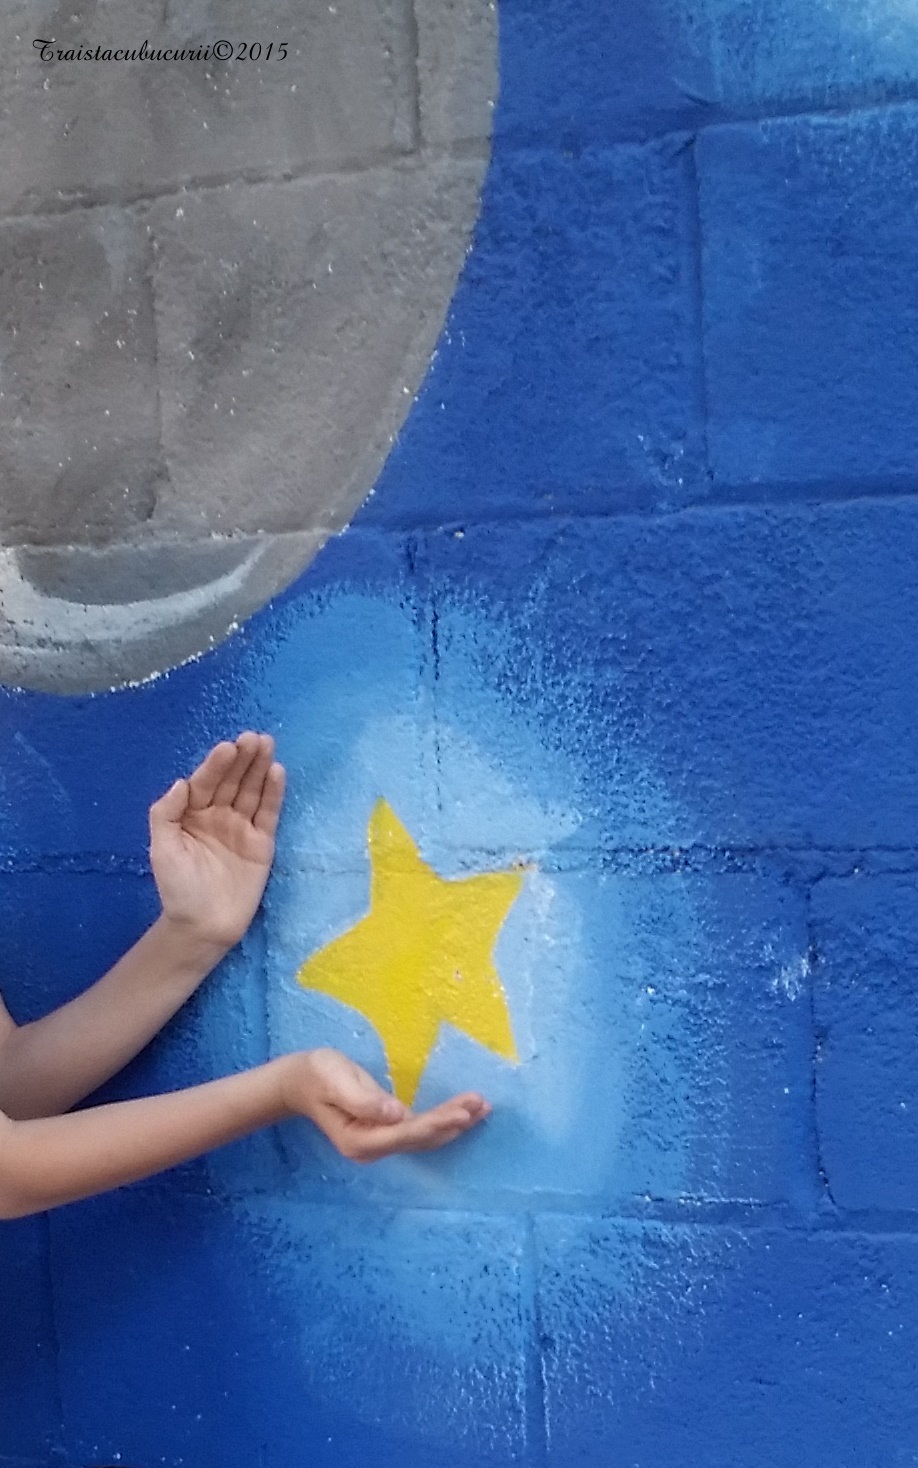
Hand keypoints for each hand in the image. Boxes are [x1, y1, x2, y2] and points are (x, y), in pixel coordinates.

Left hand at [149, 733, 285, 949]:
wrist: (202, 926)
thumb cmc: (177, 888)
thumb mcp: (161, 849)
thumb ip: (166, 813)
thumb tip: (182, 782)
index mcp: (191, 813)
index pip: (206, 782)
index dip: (216, 765)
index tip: (227, 747)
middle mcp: (218, 814)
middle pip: (232, 781)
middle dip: (242, 759)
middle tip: (253, 738)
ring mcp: (241, 827)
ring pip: (252, 791)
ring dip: (260, 767)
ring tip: (267, 745)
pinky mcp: (261, 842)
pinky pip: (268, 813)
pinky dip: (273, 793)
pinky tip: (277, 772)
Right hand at [282, 1048, 490, 1161]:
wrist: (299, 1082)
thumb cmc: (316, 1075)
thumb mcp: (335, 1081)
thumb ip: (364, 1099)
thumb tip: (395, 1114)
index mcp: (361, 1140)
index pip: (407, 1133)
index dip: (437, 1123)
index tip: (463, 1112)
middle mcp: (374, 1148)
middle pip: (422, 1138)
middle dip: (454, 1122)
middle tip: (483, 1105)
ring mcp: (381, 1142)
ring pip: (425, 1137)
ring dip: (455, 1123)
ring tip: (483, 1108)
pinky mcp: (386, 1132)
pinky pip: (420, 1130)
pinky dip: (443, 1121)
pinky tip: (462, 1113)